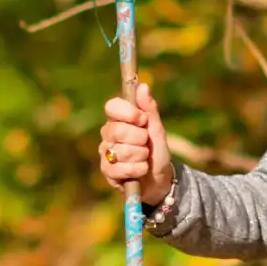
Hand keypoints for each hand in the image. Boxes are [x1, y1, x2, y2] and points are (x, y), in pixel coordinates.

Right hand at [97, 81, 174, 204]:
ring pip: (122, 151)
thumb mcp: (157, 130)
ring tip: (144, 159)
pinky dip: (137, 170)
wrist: (160, 180)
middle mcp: (108, 134)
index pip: (112, 106)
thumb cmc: (157, 152)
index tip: (142, 119)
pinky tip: (140, 171)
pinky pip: (121, 168)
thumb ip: (150, 109)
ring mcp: (106, 153)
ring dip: (141, 156)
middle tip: (145, 143)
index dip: (128, 112)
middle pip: (118, 130)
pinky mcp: (107, 172)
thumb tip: (143, 86)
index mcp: (118, 119)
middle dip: (139, 138)